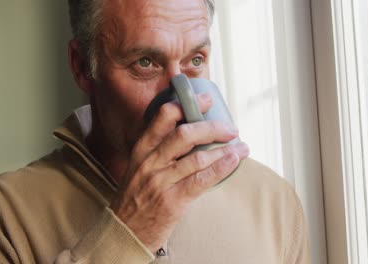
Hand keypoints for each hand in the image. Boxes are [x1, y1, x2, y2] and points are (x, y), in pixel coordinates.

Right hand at [110, 93, 249, 251]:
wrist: (126, 231)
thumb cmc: (136, 197)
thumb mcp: (138, 167)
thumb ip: (158, 150)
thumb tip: (191, 133)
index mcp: (142, 150)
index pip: (162, 117)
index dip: (186, 104)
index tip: (205, 99)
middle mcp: (150, 162)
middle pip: (184, 134)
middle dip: (212, 127)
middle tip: (230, 127)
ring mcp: (161, 181)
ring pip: (197, 157)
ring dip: (224, 150)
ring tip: (241, 147)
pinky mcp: (172, 201)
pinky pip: (201, 180)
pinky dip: (221, 168)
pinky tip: (233, 161)